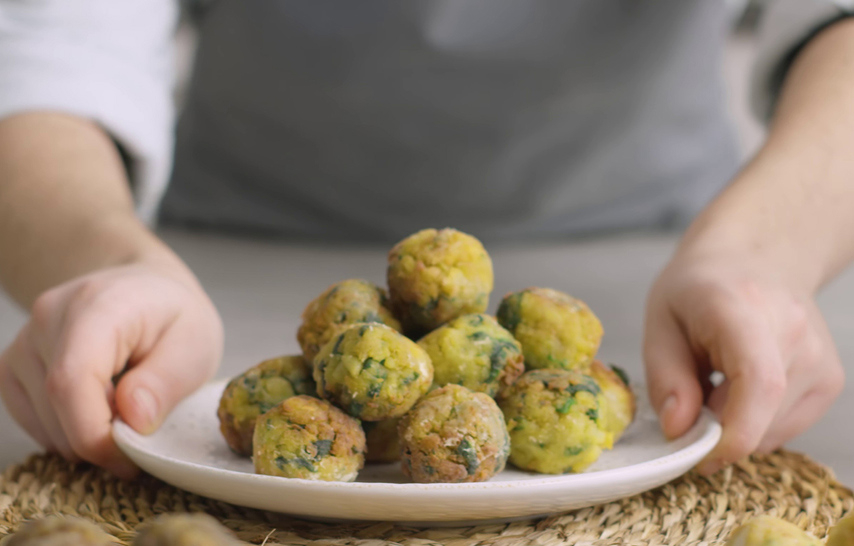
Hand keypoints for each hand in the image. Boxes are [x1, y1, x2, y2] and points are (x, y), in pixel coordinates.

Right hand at [0, 264, 222, 477]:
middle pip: (55, 407)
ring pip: (41, 421)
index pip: (72, 382)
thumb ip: (165, 382)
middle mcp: (49, 318)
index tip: (131, 459)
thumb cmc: (174, 315)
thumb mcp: (195, 343)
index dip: (96, 434)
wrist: (145, 288)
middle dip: (99, 440)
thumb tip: (133, 421)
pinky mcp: (14, 365)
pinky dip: (65, 431)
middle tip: (141, 435)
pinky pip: (30, 419)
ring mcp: (24, 341)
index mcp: (97, 307)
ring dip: (84, 436)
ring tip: (125, 408)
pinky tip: (99, 408)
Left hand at [643, 248, 843, 474]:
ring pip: (774, 430)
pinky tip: (739, 387)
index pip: (758, 382)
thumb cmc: (699, 291)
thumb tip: (678, 430)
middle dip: (716, 430)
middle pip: (763, 416)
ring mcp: (821, 357)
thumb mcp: (660, 323)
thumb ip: (666, 378)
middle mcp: (795, 332)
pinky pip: (786, 427)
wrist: (753, 259)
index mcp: (743, 309)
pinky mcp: (831, 380)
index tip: (703, 457)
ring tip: (716, 382)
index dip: (736, 432)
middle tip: (688, 402)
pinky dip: (756, 423)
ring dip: (735, 425)